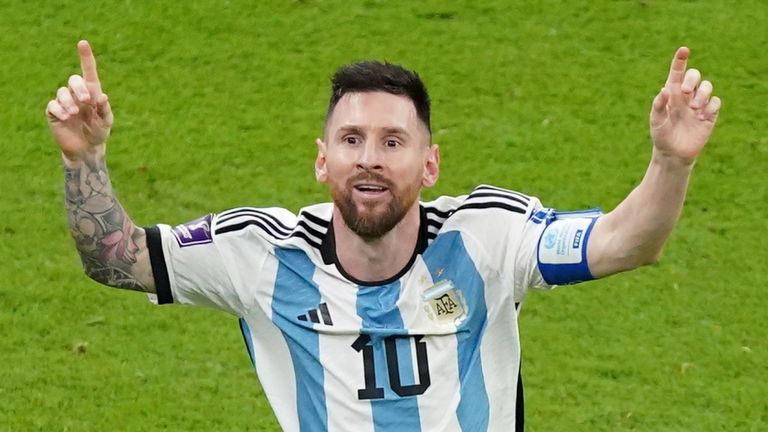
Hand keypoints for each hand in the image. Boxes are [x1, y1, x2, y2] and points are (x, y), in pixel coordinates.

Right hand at [46, 40, 112, 160]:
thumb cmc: (99, 132)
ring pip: (62, 92)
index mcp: (92, 93)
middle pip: (74, 80)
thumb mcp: (106, 122)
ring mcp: (65, 102)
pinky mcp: (54, 112)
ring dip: (69, 101)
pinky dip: (60, 109)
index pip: (89, 71)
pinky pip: (53, 105)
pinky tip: (67, 118)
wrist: (86, 149)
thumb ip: (105, 110)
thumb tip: (102, 97)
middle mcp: (77, 94)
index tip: (83, 43)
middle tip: (86, 100)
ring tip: (75, 114)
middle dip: (79, 88)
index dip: (86, 57)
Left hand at [649, 47, 720, 164]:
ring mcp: (699, 103)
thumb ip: (658, 105)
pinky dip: (710, 107)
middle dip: (692, 79)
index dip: (680, 60)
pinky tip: (702, 117)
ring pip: (707, 86)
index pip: (677, 73)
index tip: (683, 50)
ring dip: (702, 94)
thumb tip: (664, 90)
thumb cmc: (661, 135)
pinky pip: (716, 102)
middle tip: (685, 92)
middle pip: (695, 75)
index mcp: (671, 93)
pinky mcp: (709, 114)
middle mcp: (686, 95)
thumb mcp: (656, 121)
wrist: (673, 153)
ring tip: (694, 108)